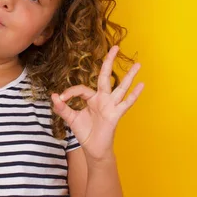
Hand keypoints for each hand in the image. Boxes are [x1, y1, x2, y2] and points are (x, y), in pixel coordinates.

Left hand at [51, 46, 143, 160]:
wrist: (93, 149)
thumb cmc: (84, 132)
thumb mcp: (70, 119)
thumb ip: (62, 108)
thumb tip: (54, 96)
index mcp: (91, 98)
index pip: (81, 88)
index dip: (70, 92)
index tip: (61, 99)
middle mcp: (103, 99)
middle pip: (106, 77)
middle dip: (109, 62)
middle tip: (115, 47)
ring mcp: (111, 105)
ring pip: (121, 87)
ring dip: (130, 76)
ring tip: (138, 64)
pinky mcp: (116, 114)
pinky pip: (126, 103)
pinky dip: (135, 94)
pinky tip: (142, 85)